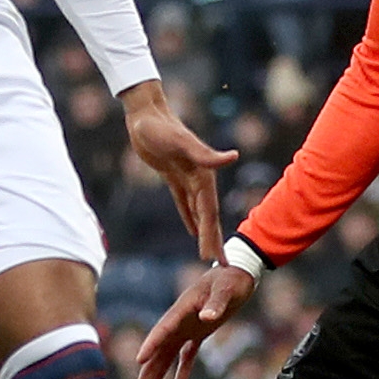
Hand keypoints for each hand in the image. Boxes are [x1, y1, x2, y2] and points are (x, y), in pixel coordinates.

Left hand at [123, 83, 235, 258]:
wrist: (145, 114)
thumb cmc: (160, 127)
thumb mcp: (180, 142)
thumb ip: (206, 154)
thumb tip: (234, 157)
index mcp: (203, 175)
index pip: (209, 212)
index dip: (211, 235)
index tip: (215, 258)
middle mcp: (199, 178)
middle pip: (207, 216)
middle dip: (213, 240)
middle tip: (220, 264)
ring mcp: (187, 177)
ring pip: (198, 211)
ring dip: (204, 232)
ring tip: (209, 253)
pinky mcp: (173, 176)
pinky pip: (183, 202)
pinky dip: (189, 217)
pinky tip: (191, 230)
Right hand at [134, 258, 253, 378]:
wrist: (238, 274)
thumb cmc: (231, 279)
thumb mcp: (225, 289)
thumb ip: (216, 303)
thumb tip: (206, 317)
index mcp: (184, 307)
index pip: (164, 328)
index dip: (151, 344)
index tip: (140, 359)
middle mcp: (182, 319)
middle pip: (162, 345)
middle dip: (151, 365)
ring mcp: (189, 326)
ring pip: (170, 352)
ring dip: (160, 370)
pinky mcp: (200, 332)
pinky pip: (188, 353)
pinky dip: (183, 368)